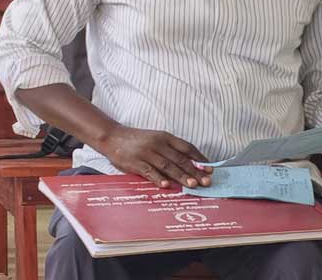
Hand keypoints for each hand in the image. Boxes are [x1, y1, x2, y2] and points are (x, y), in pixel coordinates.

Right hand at [97, 125, 211, 188]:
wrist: (111, 136)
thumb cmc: (136, 139)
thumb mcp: (155, 138)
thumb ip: (170, 149)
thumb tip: (191, 164)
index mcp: (164, 136)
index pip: (186, 147)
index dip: (199, 158)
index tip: (210, 169)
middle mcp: (156, 144)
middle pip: (179, 158)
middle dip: (194, 171)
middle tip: (206, 181)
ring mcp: (146, 153)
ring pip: (167, 166)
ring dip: (181, 176)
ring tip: (192, 185)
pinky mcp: (135, 162)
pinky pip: (149, 171)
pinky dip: (158, 178)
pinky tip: (167, 185)